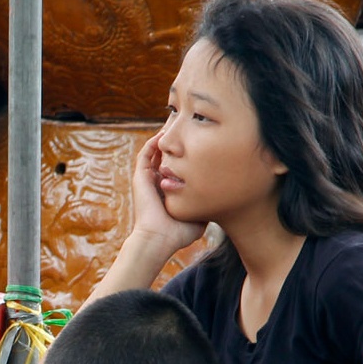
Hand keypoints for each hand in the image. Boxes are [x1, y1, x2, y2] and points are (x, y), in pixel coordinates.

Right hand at [129, 132, 205, 254]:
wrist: (158, 239)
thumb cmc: (178, 233)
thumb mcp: (199, 218)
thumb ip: (206, 207)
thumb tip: (222, 200)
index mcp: (170, 191)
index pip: (178, 169)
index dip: (188, 157)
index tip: (202, 146)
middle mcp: (158, 184)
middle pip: (166, 157)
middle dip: (176, 144)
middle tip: (189, 129)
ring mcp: (148, 180)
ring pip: (155, 153)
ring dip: (164, 140)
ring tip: (176, 124)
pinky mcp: (140, 177)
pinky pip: (145, 154)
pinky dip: (154, 142)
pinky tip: (164, 132)